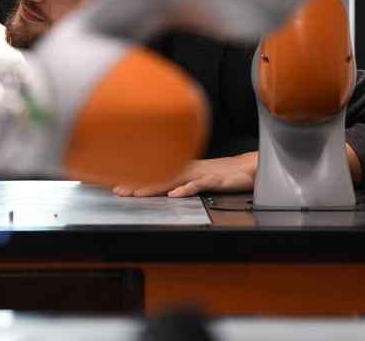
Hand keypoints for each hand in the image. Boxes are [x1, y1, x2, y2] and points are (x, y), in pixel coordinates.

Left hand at [112, 152, 258, 197]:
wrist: (249, 168)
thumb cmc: (224, 174)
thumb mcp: (198, 177)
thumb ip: (181, 181)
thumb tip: (164, 190)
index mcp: (182, 168)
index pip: (154, 172)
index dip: (135, 177)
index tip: (116, 184)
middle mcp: (187, 168)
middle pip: (158, 175)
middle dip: (136, 182)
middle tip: (117, 190)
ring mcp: (200, 173)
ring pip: (173, 180)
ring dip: (154, 187)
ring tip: (136, 193)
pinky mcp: (213, 180)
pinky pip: (197, 186)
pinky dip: (185, 190)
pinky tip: (174, 196)